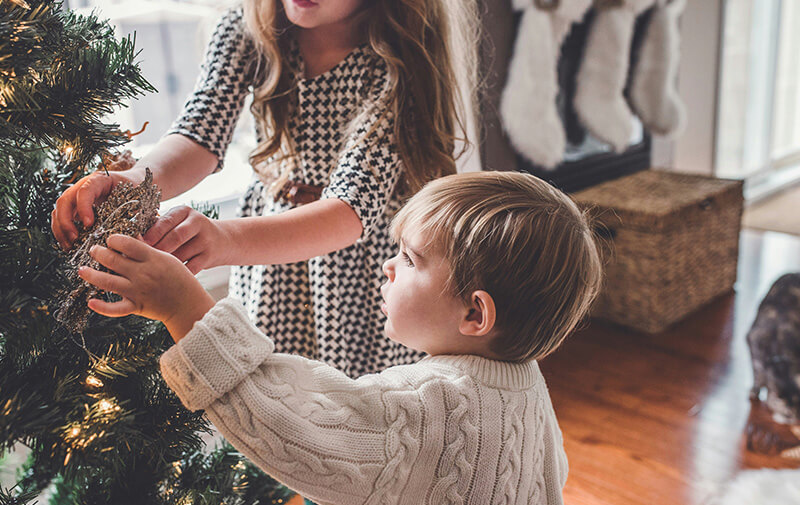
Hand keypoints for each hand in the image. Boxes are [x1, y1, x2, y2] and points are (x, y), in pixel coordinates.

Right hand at [51, 171, 137, 249]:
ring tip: (70, 246)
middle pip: (65, 200)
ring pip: (59, 210)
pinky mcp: (75, 208)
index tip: (88, 224)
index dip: (83, 207)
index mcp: (100, 180)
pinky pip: (62, 219)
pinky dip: (62, 232)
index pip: (85, 190)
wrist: (134, 184)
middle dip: (66, 221)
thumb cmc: (136, 190)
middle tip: (75, 238)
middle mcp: (84, 186)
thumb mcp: (138, 198)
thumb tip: (137, 239)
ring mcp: (77, 197)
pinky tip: (69, 245)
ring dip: (61, 229)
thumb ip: (136, 214)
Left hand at [78, 234, 214, 340]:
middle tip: (94, 250)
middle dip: (99, 253)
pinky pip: (115, 308)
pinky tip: (91, 302)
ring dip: (91, 275)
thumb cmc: (180, 279)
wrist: (188, 304)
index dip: (114, 239)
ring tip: (82, 270)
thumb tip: (131, 238)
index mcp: (152, 259)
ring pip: (107, 281)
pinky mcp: (136, 306)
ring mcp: (137, 291)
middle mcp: (142, 274)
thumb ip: (148, 250)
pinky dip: (101, 307)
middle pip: (113, 259)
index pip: (127, 244)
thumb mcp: (168, 258)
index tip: (110, 239)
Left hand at [143, 206, 231, 273]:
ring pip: (181, 255)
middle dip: (158, 250)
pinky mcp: (210, 256)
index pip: (166, 222)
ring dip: (166, 264)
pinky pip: (190, 268)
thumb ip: (160, 227)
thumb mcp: (178, 222)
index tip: (138, 245)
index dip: (151, 234)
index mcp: (185, 211)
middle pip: (175, 238)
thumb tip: (134, 240)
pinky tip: (167, 278)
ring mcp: (206, 240)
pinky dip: (178, 274)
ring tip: (151, 271)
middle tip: (142, 260)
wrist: (223, 240)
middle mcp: (198, 223)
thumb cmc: (190, 233)